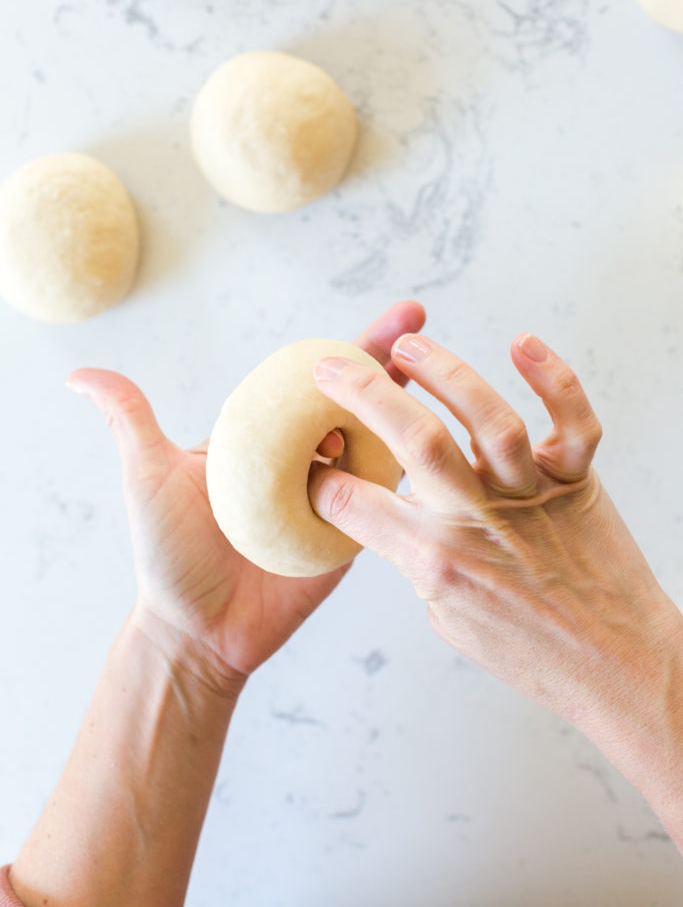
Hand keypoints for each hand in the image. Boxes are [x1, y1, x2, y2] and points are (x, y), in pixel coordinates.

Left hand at [66, 301, 425, 689]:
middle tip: (419, 324)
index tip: (396, 316)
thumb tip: (77, 374)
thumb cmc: (168, 555)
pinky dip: (410, 477)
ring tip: (437, 378)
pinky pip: (384, 504)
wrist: (194, 632)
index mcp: (266, 438)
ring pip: (379, 449)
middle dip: (393, 363)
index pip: (315, 382)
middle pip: (358, 405)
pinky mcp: (351, 540)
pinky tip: (441, 450)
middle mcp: (305, 462)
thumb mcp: (148, 476)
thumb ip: (131, 421)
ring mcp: (334, 499)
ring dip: (409, 413)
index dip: (354, 348)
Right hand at [309, 331, 682, 828]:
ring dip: (445, 373)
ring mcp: (532, 497)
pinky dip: (554, 380)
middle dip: (365, 395)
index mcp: (437, 561)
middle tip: (333, 369)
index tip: (308, 456)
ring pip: (489, 421)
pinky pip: (571, 424)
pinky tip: (522, 344)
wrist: (617, 669)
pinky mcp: (576, 483)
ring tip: (408, 345)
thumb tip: (398, 520)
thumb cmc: (530, 652)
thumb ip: (419, 561)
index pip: (357, 507)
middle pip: (416, 442)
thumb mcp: (449, 619)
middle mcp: (480, 523)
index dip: (322, 477)